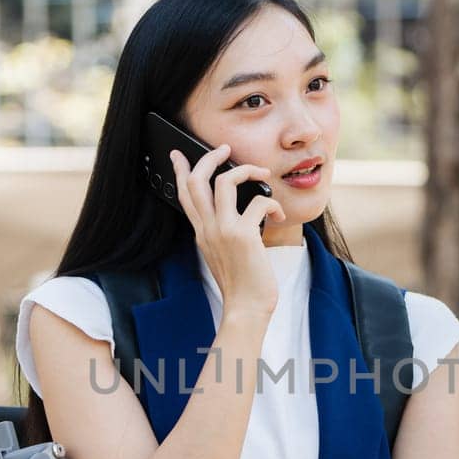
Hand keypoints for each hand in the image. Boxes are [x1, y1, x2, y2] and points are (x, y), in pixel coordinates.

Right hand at [169, 144, 285, 318]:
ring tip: (261, 173)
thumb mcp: (225, 254)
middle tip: (225, 149)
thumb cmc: (242, 284)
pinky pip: (258, 202)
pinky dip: (272, 203)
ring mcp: (223, 231)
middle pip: (196, 180)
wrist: (246, 309)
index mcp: (201, 232)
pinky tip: (280, 215)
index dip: (180, 170)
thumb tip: (245, 210)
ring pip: (224, 181)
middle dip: (210, 157)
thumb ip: (225, 232)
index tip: (179, 154)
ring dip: (245, 169)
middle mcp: (207, 229)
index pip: (184, 195)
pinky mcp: (243, 235)